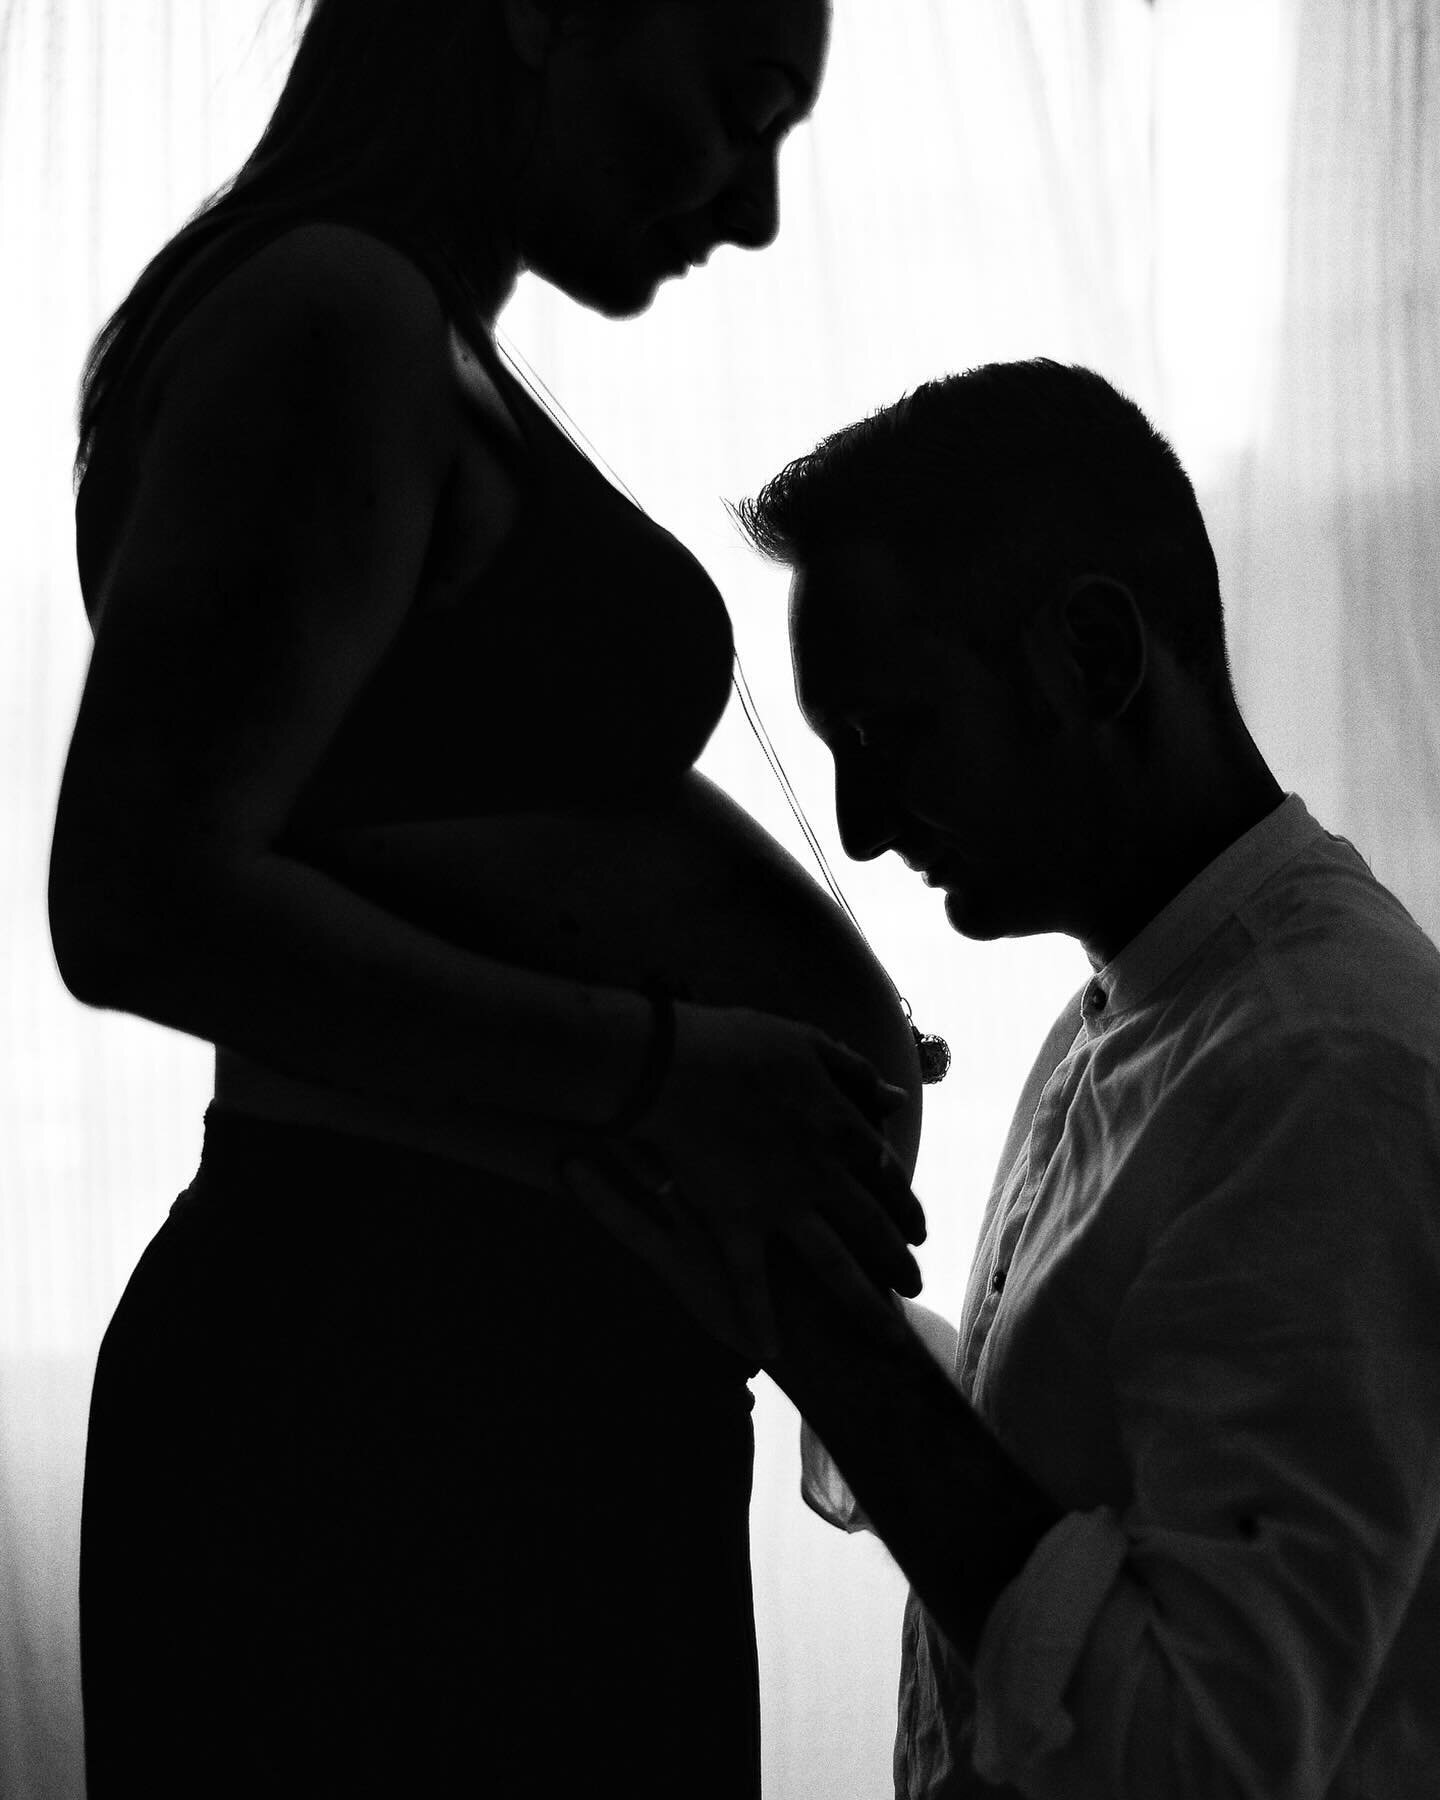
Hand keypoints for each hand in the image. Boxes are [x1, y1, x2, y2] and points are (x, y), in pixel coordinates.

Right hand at [557, 1002, 925, 1361]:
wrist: (675, 1065)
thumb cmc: (738, 1043)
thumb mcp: (807, 1043)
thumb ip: (854, 1073)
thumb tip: (895, 1098)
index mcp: (839, 1127)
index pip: (886, 1174)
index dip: (906, 1204)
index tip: (918, 1227)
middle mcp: (821, 1175)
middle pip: (873, 1227)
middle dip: (899, 1261)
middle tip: (916, 1285)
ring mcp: (780, 1205)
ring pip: (835, 1266)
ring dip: (865, 1304)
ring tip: (889, 1335)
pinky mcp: (735, 1223)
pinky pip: (749, 1280)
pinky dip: (757, 1318)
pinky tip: (768, 1352)